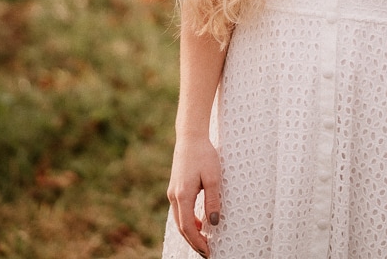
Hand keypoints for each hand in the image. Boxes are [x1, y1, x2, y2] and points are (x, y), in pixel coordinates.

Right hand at [167, 134, 221, 255]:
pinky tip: (200, 223)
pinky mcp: (175, 189)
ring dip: (191, 232)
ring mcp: (173, 193)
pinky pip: (180, 211)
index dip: (197, 242)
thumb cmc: (204, 155)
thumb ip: (212, 201)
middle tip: (206, 252)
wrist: (190, 138)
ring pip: (180, 220)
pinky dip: (188, 221)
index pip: (188, 227)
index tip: (208, 252)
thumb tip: (213, 222)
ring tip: (204, 241)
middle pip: (182, 227)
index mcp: (183, 196)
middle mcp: (174, 196)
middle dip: (193, 241)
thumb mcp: (213, 178)